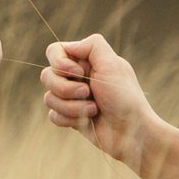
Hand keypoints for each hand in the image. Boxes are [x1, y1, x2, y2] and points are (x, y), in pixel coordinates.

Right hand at [40, 33, 150, 162]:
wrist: (131, 132)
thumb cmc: (125, 97)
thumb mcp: (113, 64)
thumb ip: (92, 45)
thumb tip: (69, 47)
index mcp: (86, 61)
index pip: (55, 51)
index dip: (60, 62)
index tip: (79, 72)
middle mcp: (76, 77)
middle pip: (47, 75)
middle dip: (66, 88)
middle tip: (88, 92)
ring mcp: (72, 98)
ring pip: (49, 97)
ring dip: (71, 106)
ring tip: (94, 110)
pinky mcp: (70, 117)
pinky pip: (53, 115)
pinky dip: (69, 119)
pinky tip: (87, 121)